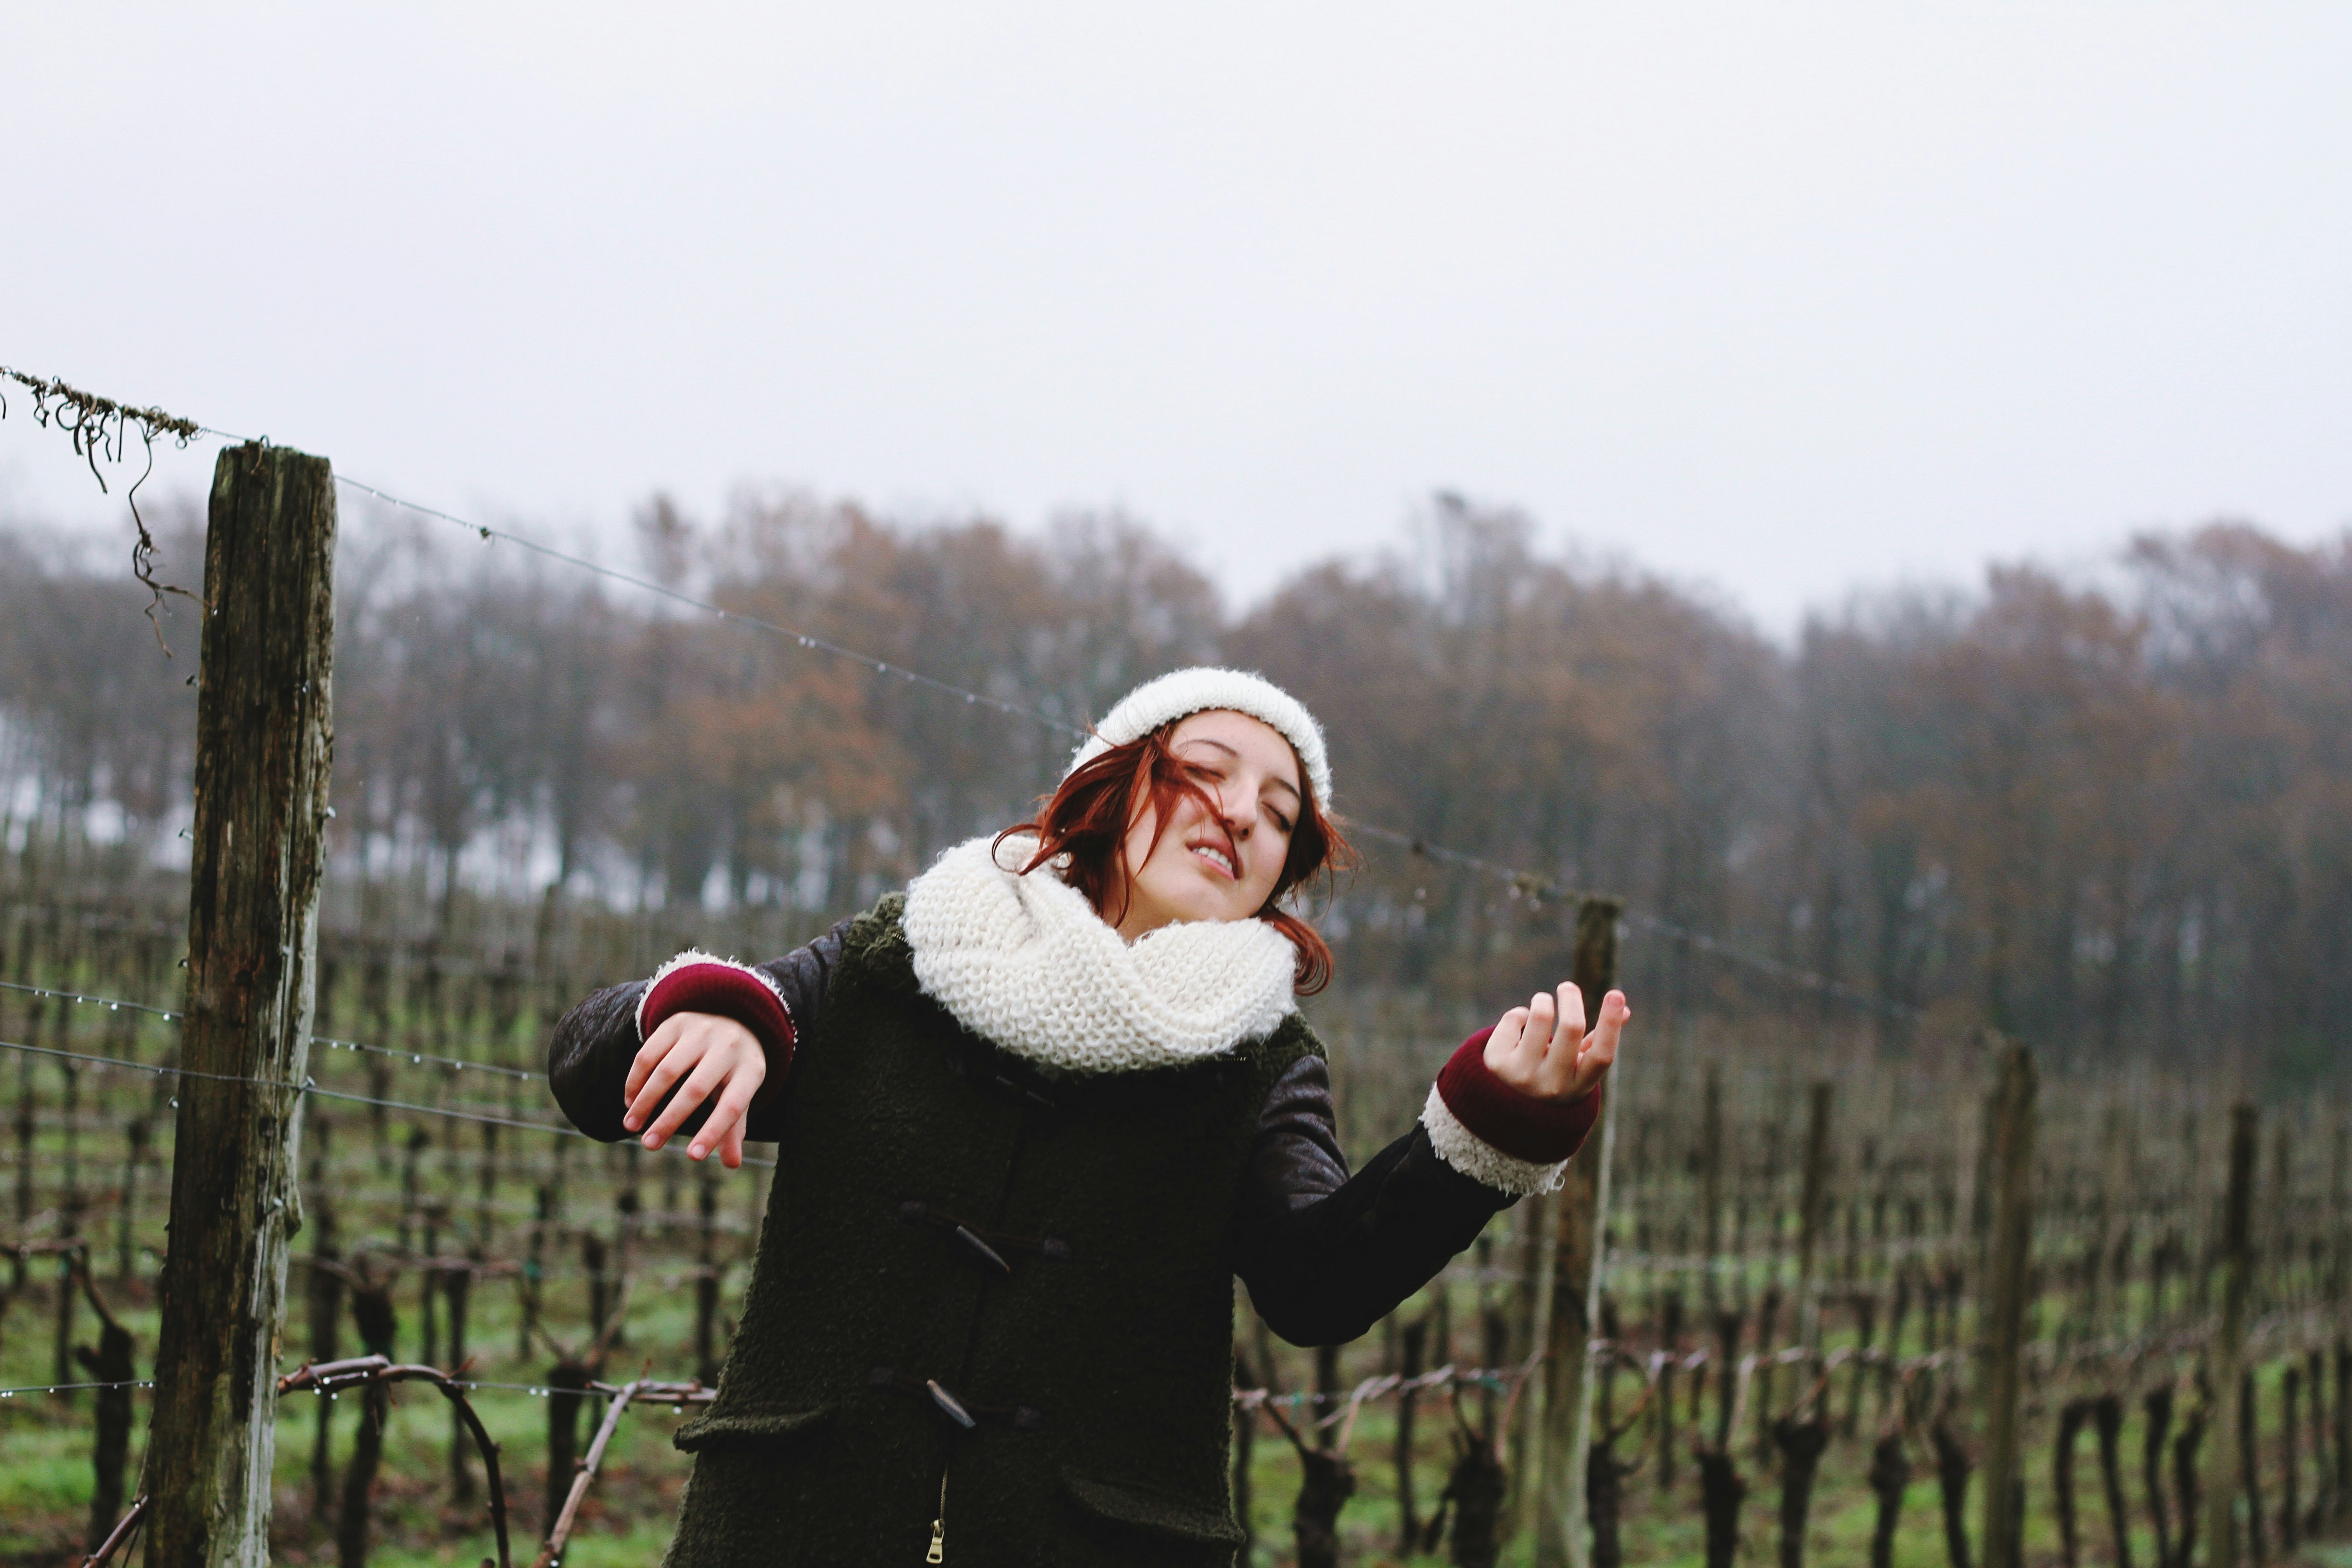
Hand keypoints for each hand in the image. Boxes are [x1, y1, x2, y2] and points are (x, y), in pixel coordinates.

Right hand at [621, 1012, 767, 1168]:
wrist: (731, 1014)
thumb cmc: (734, 1068)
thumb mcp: (741, 1092)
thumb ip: (734, 1126)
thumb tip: (731, 1164)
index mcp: (750, 1069)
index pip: (733, 1106)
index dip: (713, 1132)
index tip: (693, 1157)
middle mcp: (727, 1047)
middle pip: (695, 1089)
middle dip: (669, 1120)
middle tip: (650, 1145)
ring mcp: (700, 1031)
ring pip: (666, 1070)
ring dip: (645, 1101)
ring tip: (632, 1125)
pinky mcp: (676, 1023)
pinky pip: (649, 1054)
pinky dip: (636, 1080)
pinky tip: (631, 1102)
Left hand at [1482, 983, 1628, 1101]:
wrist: (1504, 1107)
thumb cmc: (1551, 1079)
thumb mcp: (1577, 1069)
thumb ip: (1598, 1041)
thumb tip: (1624, 1008)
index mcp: (1578, 1086)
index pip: (1601, 1055)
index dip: (1611, 1023)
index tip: (1616, 994)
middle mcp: (1551, 1084)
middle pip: (1572, 1027)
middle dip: (1571, 998)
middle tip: (1567, 987)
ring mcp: (1522, 1075)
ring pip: (1540, 1015)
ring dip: (1542, 1001)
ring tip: (1542, 1004)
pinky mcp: (1497, 1062)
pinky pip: (1514, 1018)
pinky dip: (1520, 1014)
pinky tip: (1520, 1025)